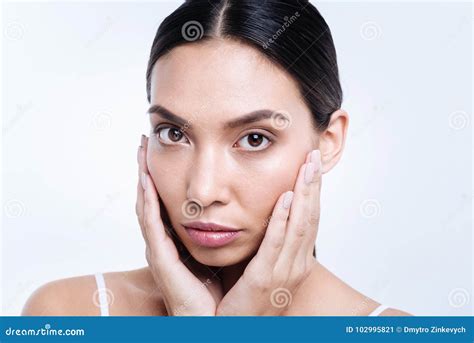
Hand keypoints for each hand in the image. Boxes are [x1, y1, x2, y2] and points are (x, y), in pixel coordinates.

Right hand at [136, 135, 222, 315]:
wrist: (212, 322)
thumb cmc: (218, 289)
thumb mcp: (223, 252)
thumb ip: (226, 230)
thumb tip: (243, 206)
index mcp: (177, 240)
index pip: (166, 201)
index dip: (160, 176)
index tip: (161, 151)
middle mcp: (164, 242)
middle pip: (151, 199)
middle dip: (145, 171)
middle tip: (142, 143)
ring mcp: (159, 250)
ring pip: (146, 206)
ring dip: (141, 178)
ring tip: (139, 152)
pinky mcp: (161, 260)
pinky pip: (151, 225)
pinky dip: (147, 202)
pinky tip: (146, 181)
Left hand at [216, 149, 321, 315]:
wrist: (234, 333)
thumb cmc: (244, 301)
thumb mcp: (262, 267)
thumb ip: (268, 243)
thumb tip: (266, 214)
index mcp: (296, 262)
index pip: (309, 219)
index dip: (312, 191)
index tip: (311, 164)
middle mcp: (297, 265)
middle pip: (311, 217)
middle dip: (313, 185)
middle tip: (315, 155)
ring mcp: (284, 273)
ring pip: (300, 226)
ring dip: (304, 193)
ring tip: (307, 166)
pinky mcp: (264, 279)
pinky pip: (277, 244)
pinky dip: (284, 220)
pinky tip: (287, 198)